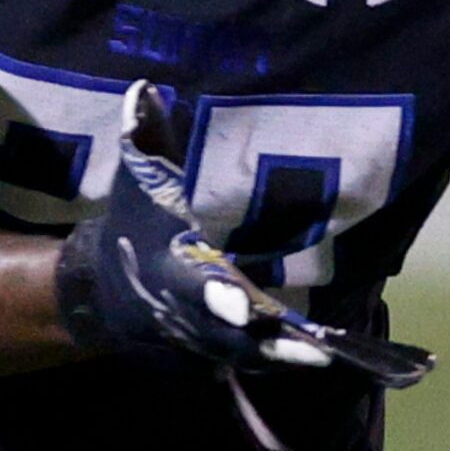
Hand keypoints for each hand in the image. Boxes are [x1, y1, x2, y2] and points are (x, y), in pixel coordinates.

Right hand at [57, 82, 432, 450]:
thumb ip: (144, 139)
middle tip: (319, 350)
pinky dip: (291, 358)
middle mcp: (188, 316)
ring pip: (251, 355)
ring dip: (291, 357)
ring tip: (339, 356)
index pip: (193, 285)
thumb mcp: (136, 181)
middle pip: (231, 336)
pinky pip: (260, 359)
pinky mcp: (223, 353)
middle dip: (272, 343)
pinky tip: (341, 356)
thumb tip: (141, 91)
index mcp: (169, 271)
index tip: (245, 306)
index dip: (218, 298)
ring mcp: (205, 341)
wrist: (108, 289)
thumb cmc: (135, 222)